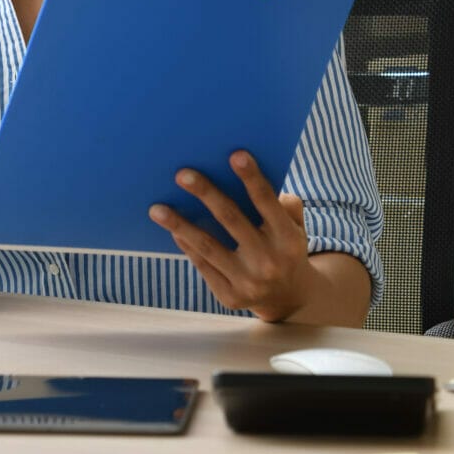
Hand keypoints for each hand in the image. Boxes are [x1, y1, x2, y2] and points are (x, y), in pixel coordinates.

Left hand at [149, 151, 315, 322]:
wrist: (289, 298)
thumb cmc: (286, 249)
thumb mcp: (297, 227)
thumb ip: (285, 204)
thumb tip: (252, 179)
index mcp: (288, 237)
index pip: (266, 202)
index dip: (251, 178)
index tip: (235, 155)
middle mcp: (269, 260)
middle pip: (231, 219)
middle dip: (206, 193)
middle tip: (182, 174)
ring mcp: (249, 281)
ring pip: (208, 246)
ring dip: (180, 225)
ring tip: (157, 209)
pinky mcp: (230, 296)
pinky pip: (203, 266)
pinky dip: (187, 246)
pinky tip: (173, 230)